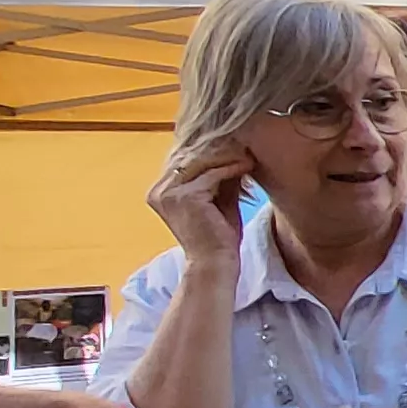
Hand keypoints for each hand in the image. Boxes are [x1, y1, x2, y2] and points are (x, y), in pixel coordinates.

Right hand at [148, 143, 253, 263]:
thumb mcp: (217, 199)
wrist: (215, 263)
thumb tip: (234, 149)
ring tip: (248, 152)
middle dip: (219, 150)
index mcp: (160, 191)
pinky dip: (231, 168)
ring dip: (227, 156)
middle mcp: (158, 190)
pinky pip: (212, 174)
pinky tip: (247, 165)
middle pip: (191, 158)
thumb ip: (219, 176)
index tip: (236, 145)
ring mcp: (168, 193)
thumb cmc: (217, 236)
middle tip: (245, 144)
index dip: (211, 151)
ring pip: (202, 163)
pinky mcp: (185, 196)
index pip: (185, 161)